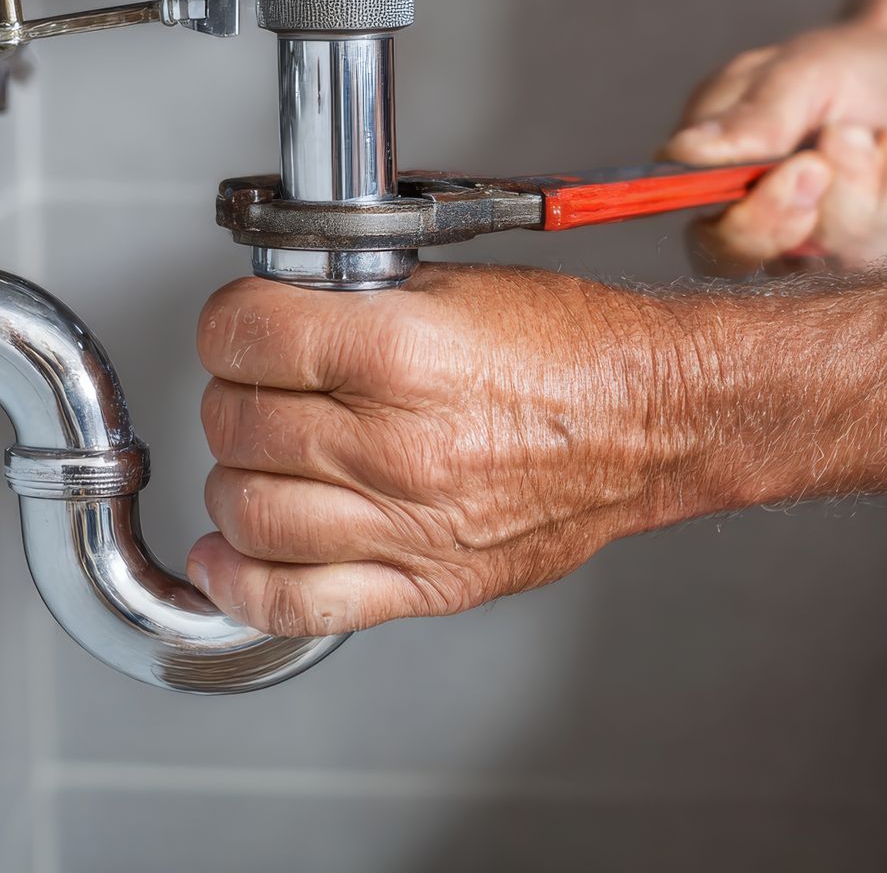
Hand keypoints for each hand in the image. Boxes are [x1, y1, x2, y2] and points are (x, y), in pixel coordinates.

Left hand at [184, 266, 701, 635]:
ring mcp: (407, 522)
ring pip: (248, 511)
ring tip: (264, 456)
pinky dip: (241, 581)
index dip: (229, 325)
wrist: (657, 420)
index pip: (245, 337)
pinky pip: (295, 600)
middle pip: (238, 423)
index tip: (239, 330)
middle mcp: (397, 443)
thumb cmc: (574, 349)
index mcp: (403, 351)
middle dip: (236, 394)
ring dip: (237, 477)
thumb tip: (277, 322)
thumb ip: (354, 305)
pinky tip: (230, 553)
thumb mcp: (455, 287)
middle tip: (262, 386)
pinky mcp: (425, 583)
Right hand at [663, 23, 886, 273]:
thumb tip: (686, 153)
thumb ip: (752, 120)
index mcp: (723, 181)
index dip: (763, 222)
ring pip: (860, 256)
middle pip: (791, 260)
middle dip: (845, 200)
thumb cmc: (850, 61)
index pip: (717, 242)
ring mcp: (831, 243)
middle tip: (858, 135)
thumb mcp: (801, 73)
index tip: (809, 170)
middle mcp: (772, 222)